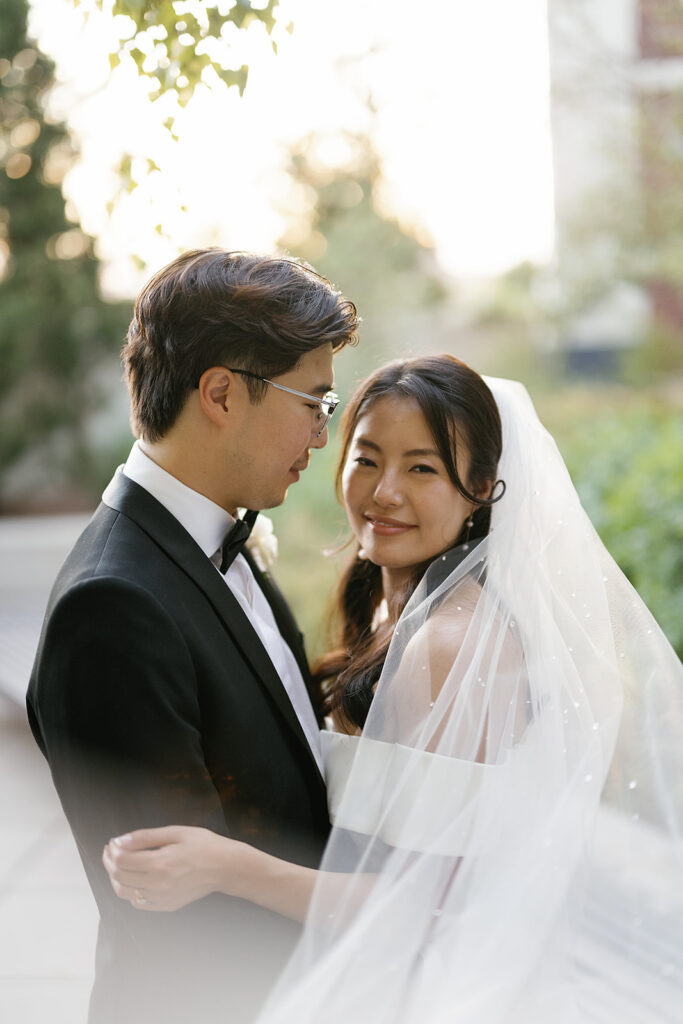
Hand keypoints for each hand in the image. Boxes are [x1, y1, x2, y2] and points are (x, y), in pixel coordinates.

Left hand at [102, 825, 247, 911]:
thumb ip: (144, 837)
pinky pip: (138, 902)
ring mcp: (162, 898)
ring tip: (120, 864)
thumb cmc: (203, 844)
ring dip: (116, 878)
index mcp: (160, 864)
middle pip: (119, 878)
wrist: (225, 867)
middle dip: (109, 863)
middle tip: (111, 851)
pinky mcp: (167, 906)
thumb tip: (118, 842)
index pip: (121, 861)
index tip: (112, 842)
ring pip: (124, 893)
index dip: (111, 851)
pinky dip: (130, 890)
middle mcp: (158, 885)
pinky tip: (135, 878)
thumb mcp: (175, 832)